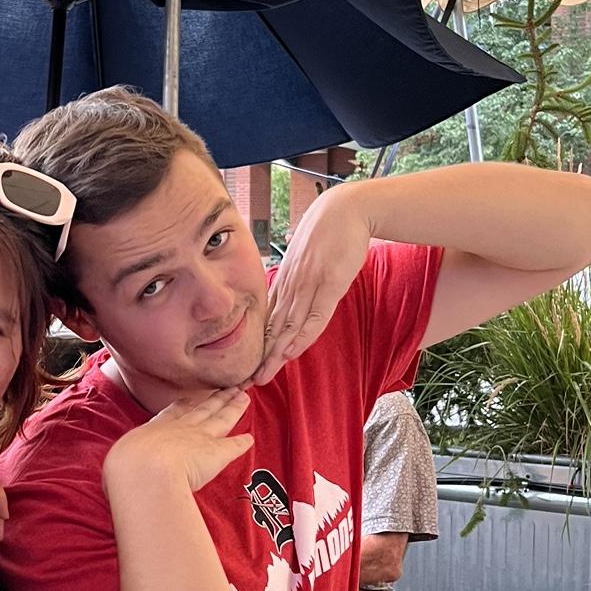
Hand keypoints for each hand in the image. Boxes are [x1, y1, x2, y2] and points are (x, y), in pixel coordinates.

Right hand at [104, 389, 253, 494]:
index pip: (176, 412)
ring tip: (243, 398)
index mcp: (157, 428)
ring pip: (221, 419)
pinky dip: (242, 443)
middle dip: (216, 399)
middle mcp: (181, 428)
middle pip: (203, 409)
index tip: (194, 398)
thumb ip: (125, 463)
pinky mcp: (217, 454)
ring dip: (233, 409)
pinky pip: (233, 446)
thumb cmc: (126, 467)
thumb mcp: (122, 459)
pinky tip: (250, 439)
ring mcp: (201, 438)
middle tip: (228, 388)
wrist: (144, 470)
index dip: (187, 404)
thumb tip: (120, 472)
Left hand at [254, 186, 371, 385]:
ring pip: (288, 326)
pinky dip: (302, 335)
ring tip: (262, 376)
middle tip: (243, 381)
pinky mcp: (330, 284)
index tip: (245, 365)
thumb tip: (289, 289)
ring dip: (275, 353)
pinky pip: (315, 315)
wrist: (347, 209)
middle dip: (259, 356)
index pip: (268, 319)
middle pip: (272, 328)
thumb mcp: (306, 257)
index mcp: (285, 280)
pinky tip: (291, 352)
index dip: (257, 344)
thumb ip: (297, 276)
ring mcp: (309, 285)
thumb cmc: (329, 232)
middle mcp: (292, 285)